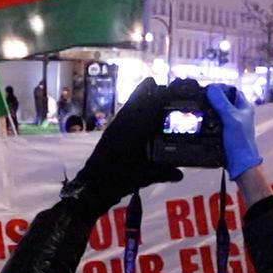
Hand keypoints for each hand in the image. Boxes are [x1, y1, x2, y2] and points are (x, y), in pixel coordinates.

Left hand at [68, 78, 184, 205]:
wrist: (93, 185)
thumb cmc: (118, 179)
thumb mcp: (144, 177)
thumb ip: (164, 173)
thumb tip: (180, 174)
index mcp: (135, 130)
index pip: (152, 106)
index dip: (163, 95)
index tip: (174, 89)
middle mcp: (124, 123)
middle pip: (138, 99)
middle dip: (151, 90)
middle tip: (164, 86)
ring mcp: (115, 126)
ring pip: (130, 105)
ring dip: (140, 98)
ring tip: (153, 93)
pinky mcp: (110, 132)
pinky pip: (124, 114)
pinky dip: (133, 109)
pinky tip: (139, 115)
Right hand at [204, 84, 261, 178]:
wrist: (239, 164)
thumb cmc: (240, 142)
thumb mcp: (231, 119)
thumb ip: (222, 103)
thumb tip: (211, 89)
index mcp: (244, 107)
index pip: (231, 90)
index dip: (220, 88)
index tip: (207, 90)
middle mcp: (238, 113)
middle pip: (223, 99)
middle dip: (212, 98)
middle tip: (200, 98)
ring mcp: (231, 122)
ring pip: (217, 110)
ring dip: (209, 109)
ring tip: (199, 108)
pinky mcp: (224, 131)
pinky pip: (214, 121)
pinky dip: (207, 119)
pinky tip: (201, 120)